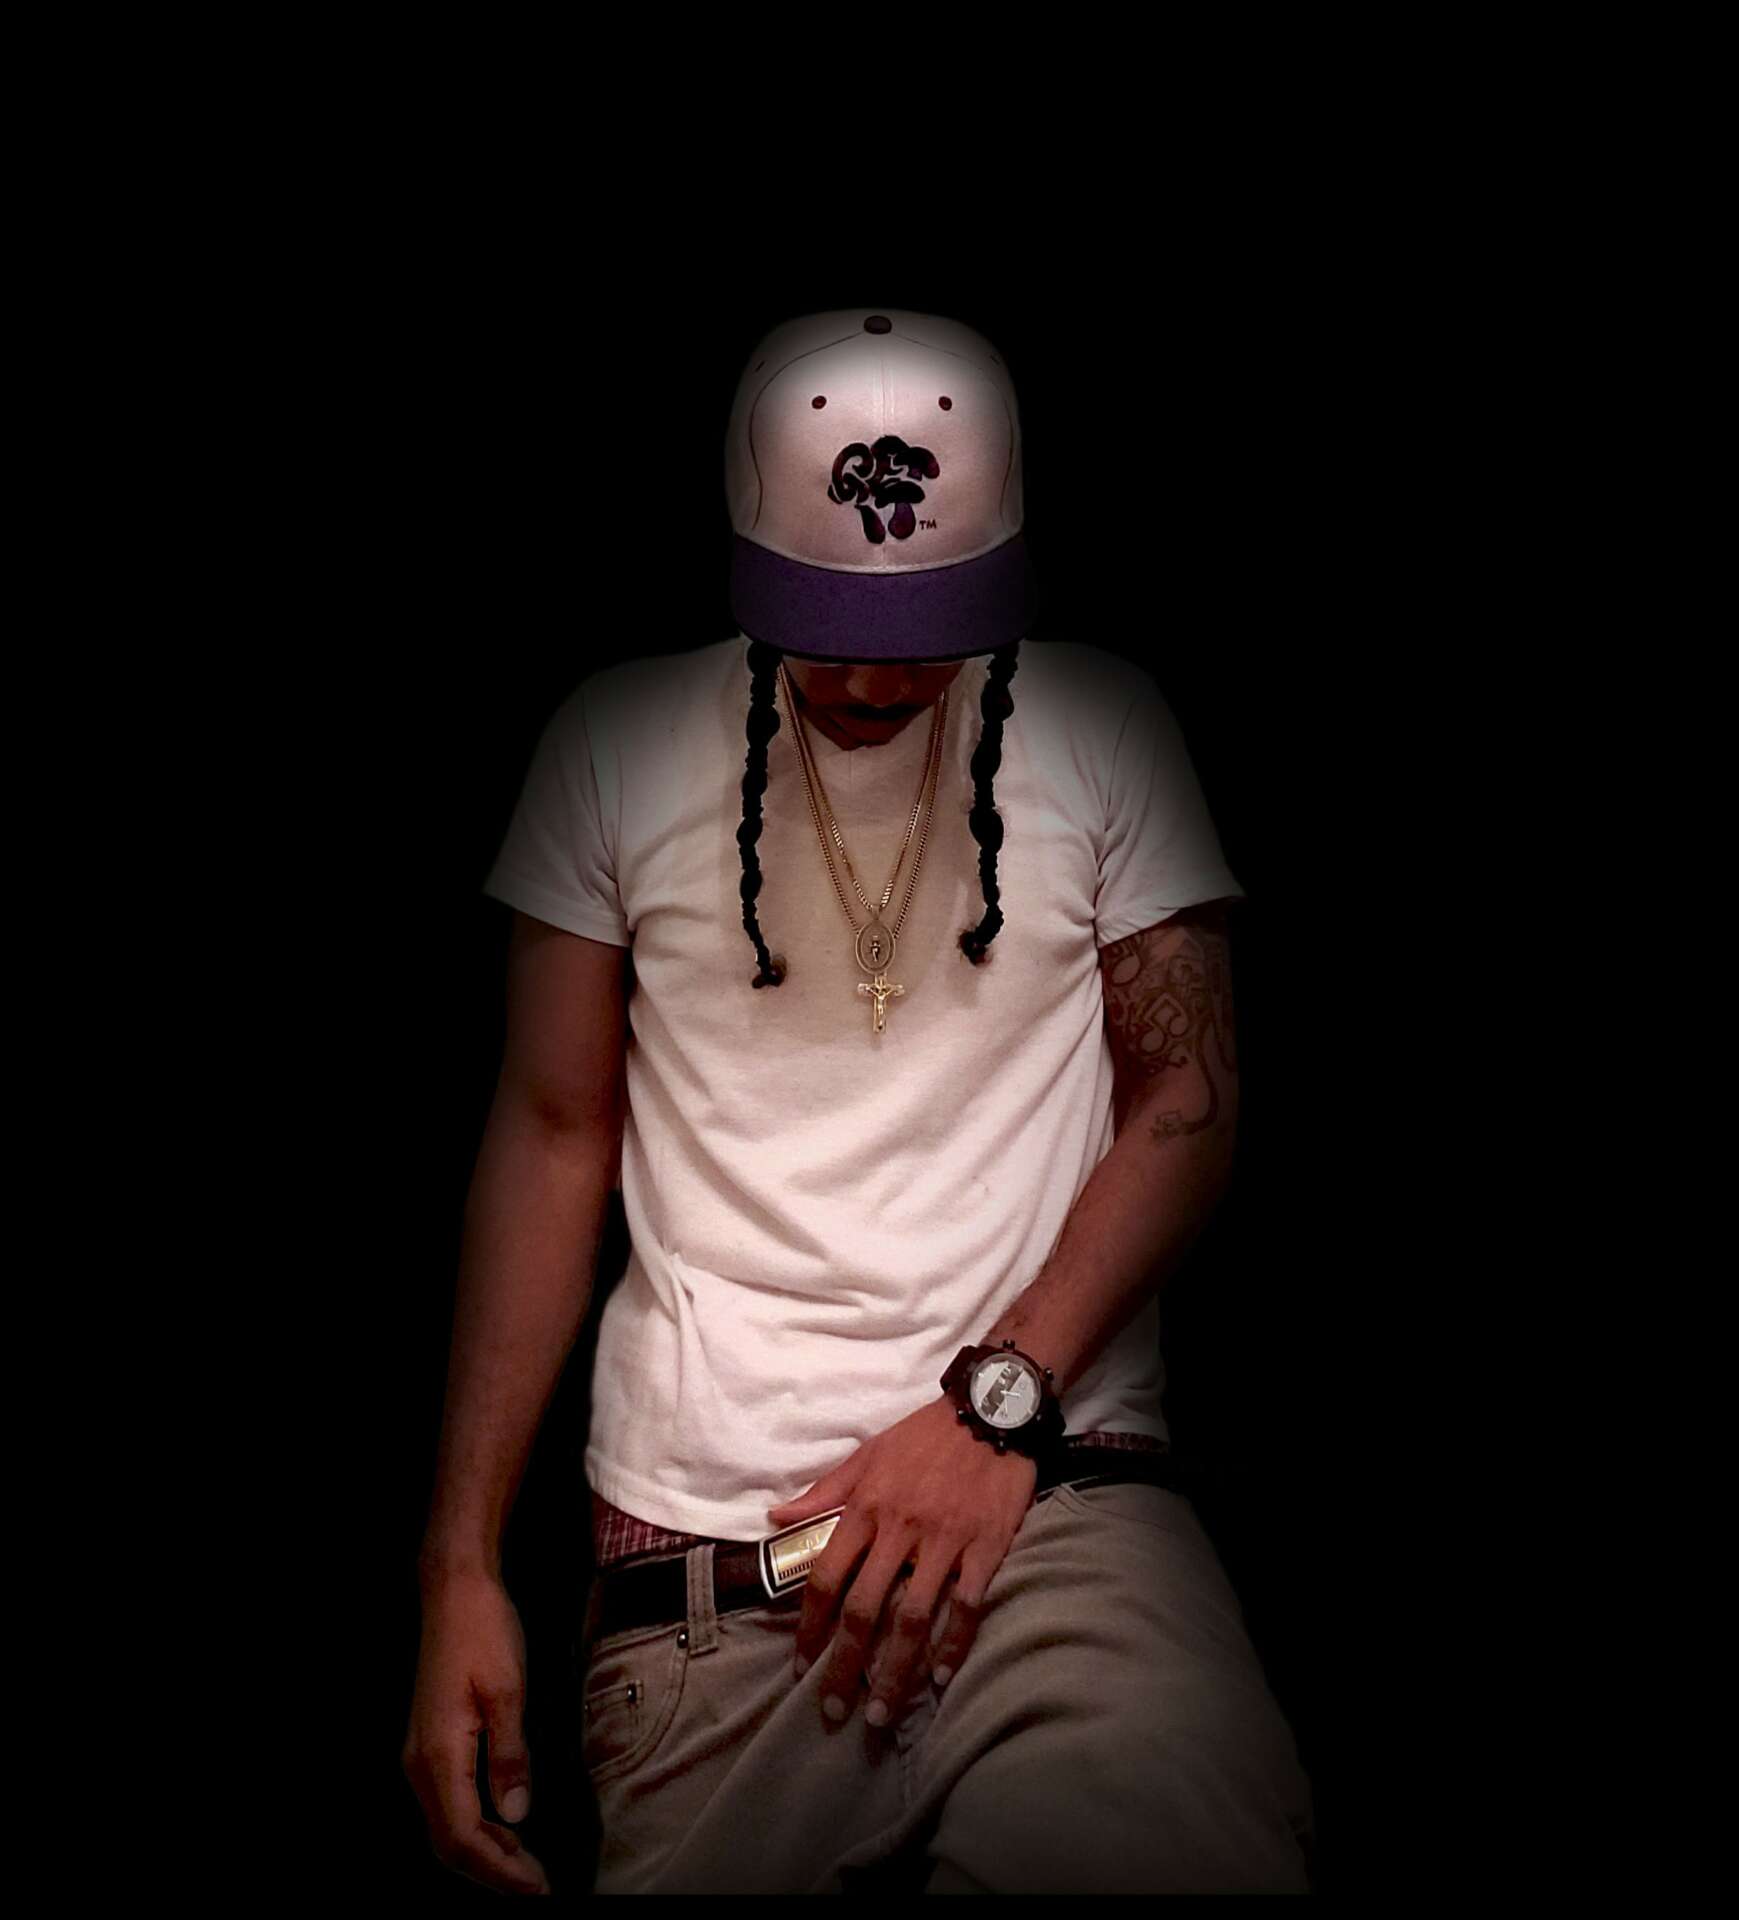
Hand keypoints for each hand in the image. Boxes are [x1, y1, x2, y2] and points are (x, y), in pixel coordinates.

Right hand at [402, 1568, 552, 1895]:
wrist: (455, 1592)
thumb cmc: (485, 1633)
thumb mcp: (508, 1691)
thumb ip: (511, 1756)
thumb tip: (518, 1815)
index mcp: (438, 1756)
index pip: (464, 1837)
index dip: (500, 1870)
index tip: (538, 1887)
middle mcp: (419, 1765)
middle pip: (448, 1843)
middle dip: (492, 1871)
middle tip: (538, 1886)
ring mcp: (419, 1756)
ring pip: (445, 1827)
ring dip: (484, 1853)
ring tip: (527, 1867)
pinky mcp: (429, 1745)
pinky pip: (447, 1804)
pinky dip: (475, 1828)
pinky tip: (505, 1828)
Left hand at [766, 1395, 1037, 1731]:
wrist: (988, 1408)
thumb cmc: (924, 1435)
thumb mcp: (867, 1454)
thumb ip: (823, 1493)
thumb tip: (775, 1517)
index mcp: (866, 1508)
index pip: (826, 1577)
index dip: (809, 1627)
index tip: (801, 1666)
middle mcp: (899, 1529)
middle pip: (864, 1610)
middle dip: (844, 1667)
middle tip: (834, 1712)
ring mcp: (944, 1540)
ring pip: (913, 1617)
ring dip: (895, 1672)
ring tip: (882, 1715)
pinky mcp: (986, 1546)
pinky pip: (967, 1604)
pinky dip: (954, 1644)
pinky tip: (941, 1678)